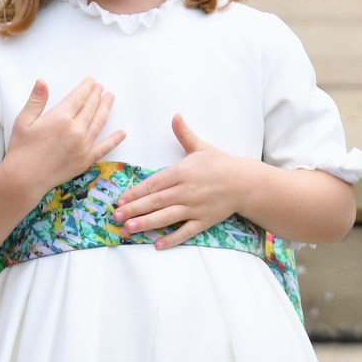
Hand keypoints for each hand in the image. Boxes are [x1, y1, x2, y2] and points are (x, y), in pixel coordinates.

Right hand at [4, 79, 125, 199]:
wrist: (24, 179)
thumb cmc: (21, 149)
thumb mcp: (23, 120)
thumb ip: (36, 100)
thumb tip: (42, 81)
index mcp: (61, 117)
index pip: (79, 97)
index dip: (86, 87)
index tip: (92, 81)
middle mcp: (76, 130)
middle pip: (90, 108)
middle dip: (97, 95)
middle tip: (101, 87)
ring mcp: (83, 145)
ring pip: (99, 123)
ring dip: (106, 109)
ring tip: (110, 98)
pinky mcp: (86, 160)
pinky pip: (104, 148)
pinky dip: (114, 140)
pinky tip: (122, 133)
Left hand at [115, 114, 250, 248]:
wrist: (245, 182)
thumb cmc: (221, 163)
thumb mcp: (201, 147)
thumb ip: (184, 134)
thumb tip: (175, 116)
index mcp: (182, 172)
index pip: (153, 184)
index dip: (135, 192)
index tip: (120, 199)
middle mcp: (186, 191)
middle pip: (155, 201)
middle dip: (134, 209)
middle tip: (116, 216)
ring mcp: (195, 208)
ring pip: (166, 217)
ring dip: (146, 223)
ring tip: (128, 229)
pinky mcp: (204, 221)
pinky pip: (186, 232)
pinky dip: (172, 239)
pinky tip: (158, 245)